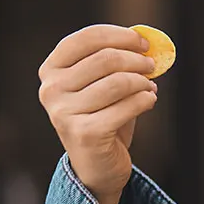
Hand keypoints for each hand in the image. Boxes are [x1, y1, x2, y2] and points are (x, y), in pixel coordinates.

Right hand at [38, 24, 157, 203]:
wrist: (98, 167)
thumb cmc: (103, 119)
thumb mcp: (104, 85)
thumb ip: (118, 61)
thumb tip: (145, 37)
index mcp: (51, 70)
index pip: (86, 38)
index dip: (120, 36)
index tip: (143, 42)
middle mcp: (51, 90)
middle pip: (105, 58)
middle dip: (136, 60)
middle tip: (152, 65)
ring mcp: (64, 113)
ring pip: (118, 82)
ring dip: (142, 81)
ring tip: (150, 86)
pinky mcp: (84, 133)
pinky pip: (125, 107)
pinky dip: (144, 100)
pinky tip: (149, 100)